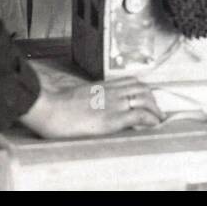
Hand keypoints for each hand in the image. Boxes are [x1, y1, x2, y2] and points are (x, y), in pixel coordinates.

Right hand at [19, 76, 162, 138]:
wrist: (49, 108)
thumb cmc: (56, 106)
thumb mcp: (76, 96)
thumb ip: (89, 97)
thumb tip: (93, 105)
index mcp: (102, 86)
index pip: (130, 81)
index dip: (143, 90)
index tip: (147, 98)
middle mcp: (111, 92)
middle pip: (141, 88)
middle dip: (152, 99)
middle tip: (155, 111)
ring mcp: (113, 104)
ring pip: (145, 99)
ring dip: (155, 109)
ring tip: (157, 119)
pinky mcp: (112, 118)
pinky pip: (139, 115)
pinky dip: (151, 118)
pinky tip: (154, 124)